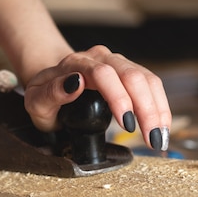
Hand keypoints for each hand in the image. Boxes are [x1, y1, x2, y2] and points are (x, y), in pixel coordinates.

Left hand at [23, 45, 171, 149]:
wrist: (53, 83)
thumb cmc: (45, 96)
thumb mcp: (36, 101)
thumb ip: (51, 94)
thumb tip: (74, 83)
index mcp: (77, 63)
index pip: (104, 74)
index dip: (119, 98)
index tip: (126, 124)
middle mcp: (101, 58)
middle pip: (132, 75)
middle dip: (146, 108)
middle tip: (151, 139)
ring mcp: (118, 62)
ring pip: (147, 79)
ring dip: (158, 108)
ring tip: (159, 137)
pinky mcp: (130, 72)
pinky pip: (151, 84)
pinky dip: (159, 106)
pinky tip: (161, 127)